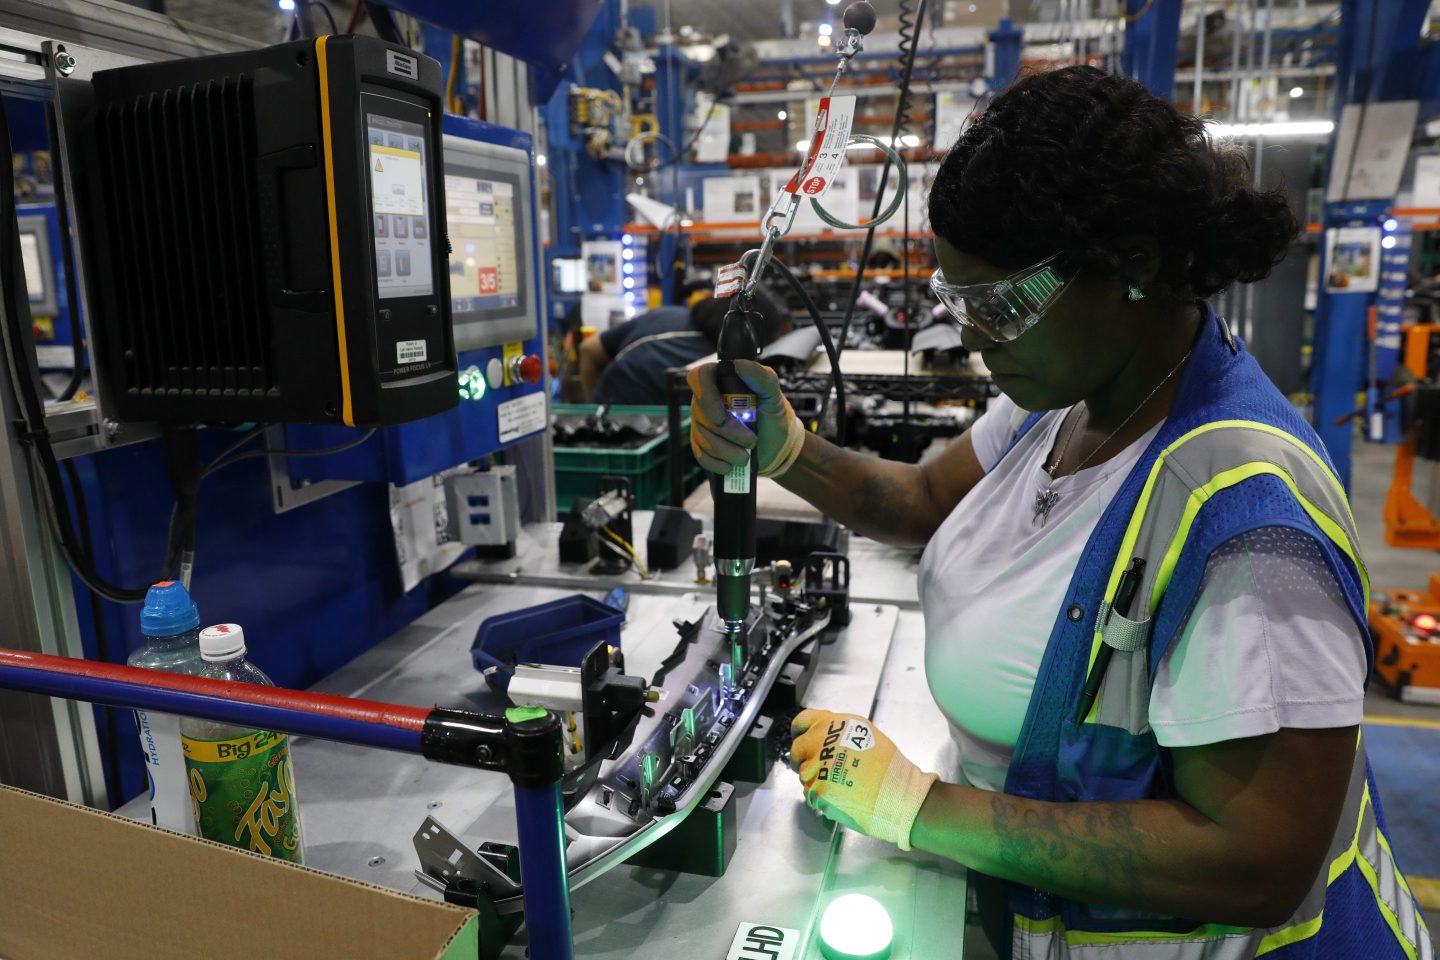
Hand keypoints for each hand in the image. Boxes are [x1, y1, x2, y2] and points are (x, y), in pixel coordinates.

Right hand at [687, 359, 805, 478]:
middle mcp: (706, 401)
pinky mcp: (702, 446)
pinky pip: (700, 456)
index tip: (721, 416)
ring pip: (702, 437)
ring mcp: (702, 424)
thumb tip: (739, 365)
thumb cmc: (773, 416)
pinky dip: (717, 463)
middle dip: (728, 432)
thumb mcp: (773, 395)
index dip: (706, 396)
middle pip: (701, 414)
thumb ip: (760, 376)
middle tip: (751, 441)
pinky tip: (731, 466)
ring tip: (746, 456)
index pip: (699, 377)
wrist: (776, 447)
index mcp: (720, 382)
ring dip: (727, 451)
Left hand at [790, 709, 936, 850]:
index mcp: (832, 724)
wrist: (898, 793)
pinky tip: (840, 797)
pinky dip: (821, 799)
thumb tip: (819, 736)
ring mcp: (817, 767)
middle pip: (797, 750)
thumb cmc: (887, 766)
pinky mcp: (818, 790)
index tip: (802, 741)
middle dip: (805, 761)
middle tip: (821, 770)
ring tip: (839, 785)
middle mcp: (820, 741)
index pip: (801, 722)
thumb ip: (836, 731)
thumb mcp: (862, 733)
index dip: (800, 733)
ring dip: (816, 781)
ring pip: (803, 775)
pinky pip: (810, 795)